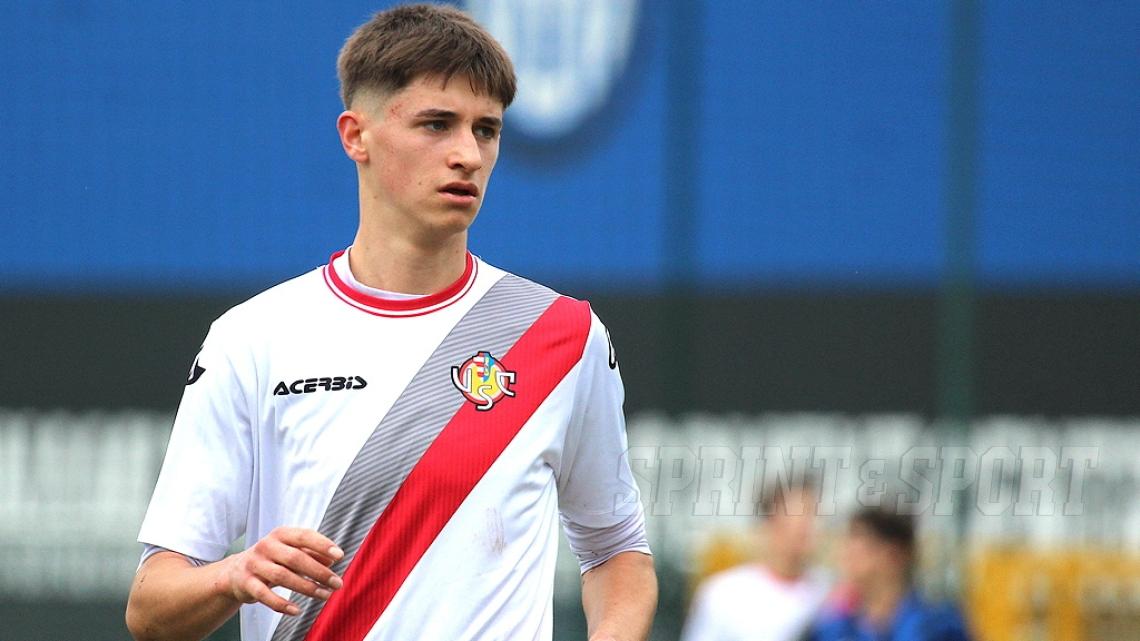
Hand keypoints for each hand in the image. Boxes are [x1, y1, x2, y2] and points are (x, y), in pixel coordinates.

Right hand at [222, 527, 344, 615]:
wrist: (235, 572)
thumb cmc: (271, 559)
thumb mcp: (291, 551)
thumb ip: (311, 553)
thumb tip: (332, 559)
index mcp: (280, 534)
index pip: (304, 536)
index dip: (322, 545)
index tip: (340, 556)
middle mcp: (267, 546)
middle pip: (296, 558)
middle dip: (319, 572)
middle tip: (337, 583)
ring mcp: (255, 564)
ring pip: (283, 576)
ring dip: (307, 588)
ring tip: (325, 595)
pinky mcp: (247, 583)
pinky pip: (265, 595)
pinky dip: (282, 604)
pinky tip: (297, 610)